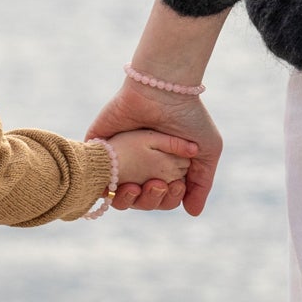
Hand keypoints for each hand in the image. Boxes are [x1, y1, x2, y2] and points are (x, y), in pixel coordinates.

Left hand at [88, 83, 223, 215]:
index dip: (169, 199)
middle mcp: (141, 165)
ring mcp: (119, 157)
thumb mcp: (207, 151)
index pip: (162, 197)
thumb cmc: (189, 116)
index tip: (177, 185)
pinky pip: (94, 178)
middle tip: (159, 184)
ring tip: (139, 186)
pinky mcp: (99, 148)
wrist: (163, 89)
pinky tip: (122, 182)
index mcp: (164, 166)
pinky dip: (105, 187)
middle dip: (152, 200)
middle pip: (141, 201)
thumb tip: (192, 212)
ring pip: (116, 196)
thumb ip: (201, 184)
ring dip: (130, 200)